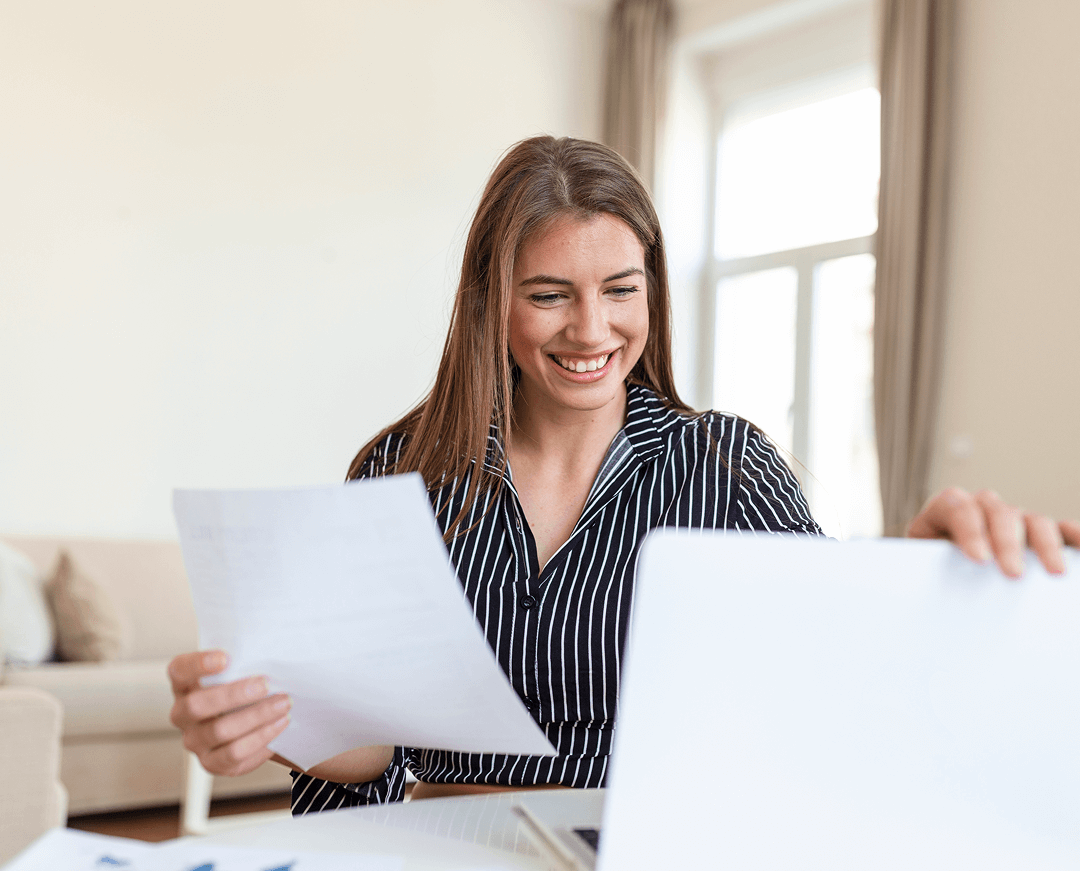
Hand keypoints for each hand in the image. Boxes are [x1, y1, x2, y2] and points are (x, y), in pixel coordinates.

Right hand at [168, 650, 291, 777]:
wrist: (250, 723)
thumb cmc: (243, 690)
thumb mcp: (239, 672)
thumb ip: (245, 662)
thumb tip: (271, 650)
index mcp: (185, 684)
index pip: (179, 670)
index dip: (198, 664)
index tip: (225, 658)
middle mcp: (182, 715)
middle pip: (197, 706)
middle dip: (234, 694)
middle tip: (265, 684)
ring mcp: (194, 741)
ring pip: (221, 731)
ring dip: (257, 716)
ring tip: (283, 704)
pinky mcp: (212, 763)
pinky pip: (235, 754)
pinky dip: (261, 738)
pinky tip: (279, 725)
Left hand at [906, 488, 1079, 577]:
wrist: (941, 575)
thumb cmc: (931, 572)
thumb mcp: (923, 567)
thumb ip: (930, 568)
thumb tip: (936, 590)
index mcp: (945, 511)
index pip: (955, 506)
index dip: (968, 529)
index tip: (979, 560)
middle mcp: (981, 508)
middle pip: (997, 512)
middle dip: (1007, 543)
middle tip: (1013, 574)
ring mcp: (1012, 518)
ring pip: (1032, 519)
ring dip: (1045, 544)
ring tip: (1054, 573)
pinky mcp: (1036, 532)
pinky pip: (1059, 528)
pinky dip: (1073, 536)